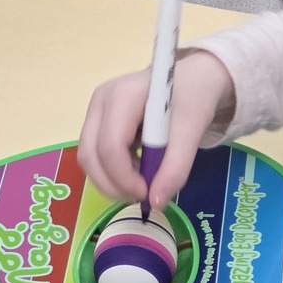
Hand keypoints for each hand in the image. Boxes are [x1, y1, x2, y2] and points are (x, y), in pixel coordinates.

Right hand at [78, 50, 234, 210]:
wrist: (193, 80)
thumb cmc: (192, 99)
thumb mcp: (191, 132)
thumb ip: (175, 168)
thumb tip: (156, 203)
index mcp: (123, 95)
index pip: (110, 146)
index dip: (124, 178)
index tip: (148, 194)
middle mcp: (102, 100)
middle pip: (91, 155)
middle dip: (113, 185)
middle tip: (143, 196)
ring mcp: (96, 109)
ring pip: (89, 158)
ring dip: (112, 180)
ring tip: (143, 180)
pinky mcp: (98, 120)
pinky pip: (95, 155)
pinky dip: (112, 171)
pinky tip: (137, 168)